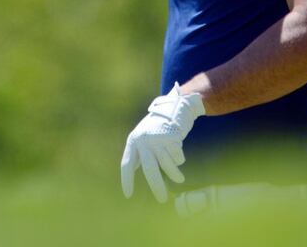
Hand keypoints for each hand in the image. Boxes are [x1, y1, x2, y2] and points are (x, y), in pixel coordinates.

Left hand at [120, 83, 204, 202]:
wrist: (176, 106)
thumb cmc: (159, 125)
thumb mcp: (144, 137)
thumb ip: (139, 152)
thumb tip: (131, 172)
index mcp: (133, 140)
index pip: (127, 164)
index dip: (127, 180)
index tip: (128, 195)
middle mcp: (143, 139)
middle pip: (149, 169)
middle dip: (156, 186)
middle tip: (162, 199)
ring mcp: (157, 137)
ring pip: (167, 164)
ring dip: (175, 174)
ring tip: (180, 180)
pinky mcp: (170, 136)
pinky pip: (177, 156)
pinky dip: (179, 158)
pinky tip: (178, 150)